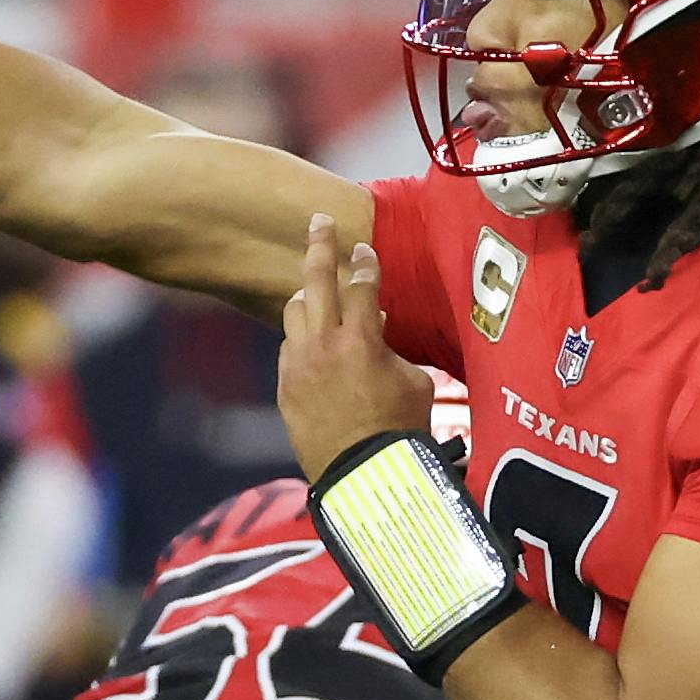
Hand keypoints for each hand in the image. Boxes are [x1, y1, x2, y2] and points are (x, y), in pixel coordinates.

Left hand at [276, 214, 435, 479]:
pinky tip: (314, 345)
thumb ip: (393, 349)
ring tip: (315, 292)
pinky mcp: (285, 387)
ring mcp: (298, 365)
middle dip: (319, 245)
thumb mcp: (415, 382)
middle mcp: (323, 345)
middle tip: (319, 222)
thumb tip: (378, 330)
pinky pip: (290, 349)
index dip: (366, 263)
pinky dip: (303, 340)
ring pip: (293, 311)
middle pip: (315, 279)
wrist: (364, 477)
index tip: (364, 248)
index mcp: (361, 340)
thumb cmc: (401, 430)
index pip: (362, 286)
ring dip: (306, 298)